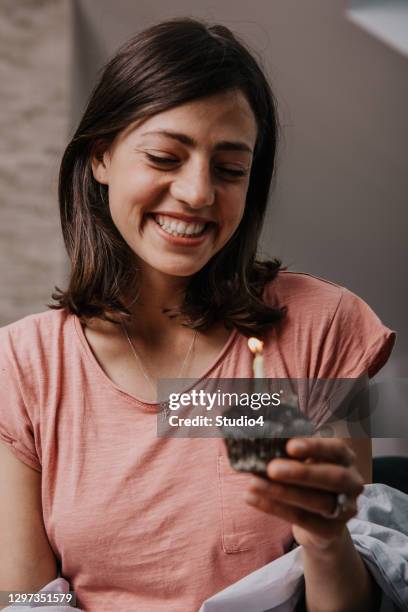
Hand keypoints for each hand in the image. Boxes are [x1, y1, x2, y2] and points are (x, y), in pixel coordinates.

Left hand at [244, 438, 364, 552]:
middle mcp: (353, 483)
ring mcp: (346, 509)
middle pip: (332, 478)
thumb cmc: (306, 479)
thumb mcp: (303, 461)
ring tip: (253, 484)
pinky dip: (274, 508)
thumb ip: (289, 452)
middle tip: (271, 468)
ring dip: (281, 492)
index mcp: (345, 459)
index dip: (315, 447)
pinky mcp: (331, 531)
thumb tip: (260, 441)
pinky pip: (302, 519)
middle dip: (300, 473)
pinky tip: (252, 498)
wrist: (319, 520)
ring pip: (317, 501)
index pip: (336, 449)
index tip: (290, 446)